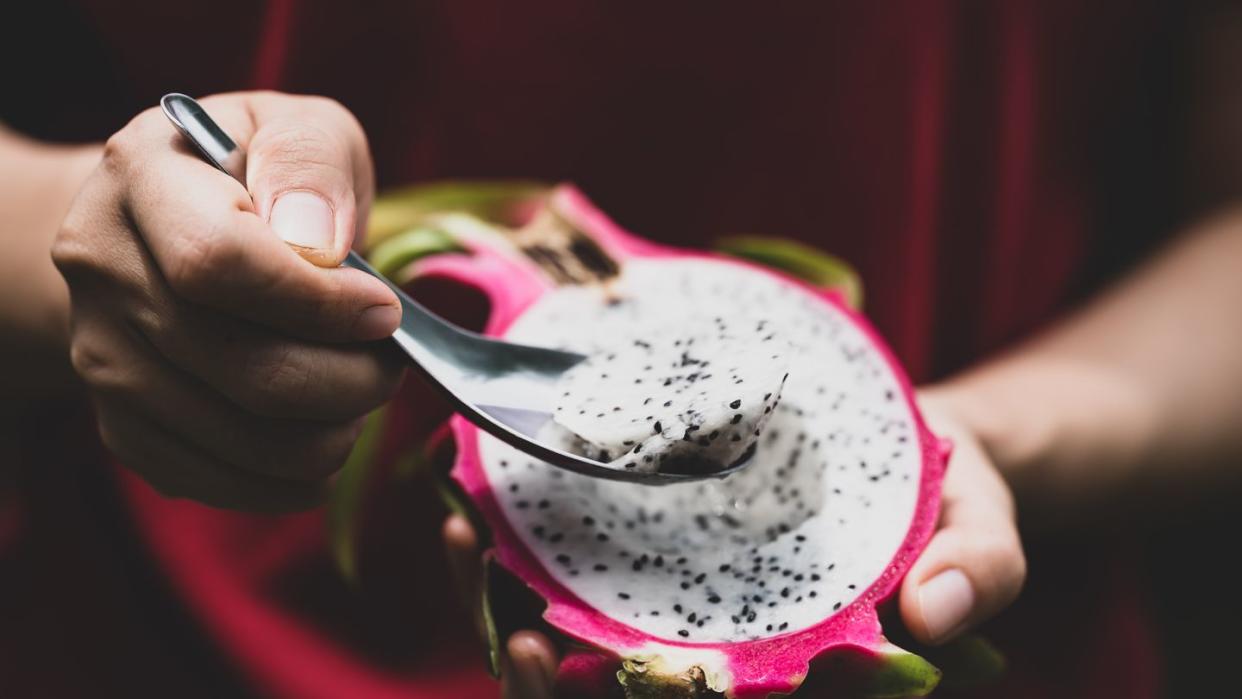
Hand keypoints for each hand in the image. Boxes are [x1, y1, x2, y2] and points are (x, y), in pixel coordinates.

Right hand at [51, 91, 403, 510]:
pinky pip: (215, 482)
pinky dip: (292, 479)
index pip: (219, 263)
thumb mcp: (301, 128)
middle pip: (240, 367)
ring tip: (362, 396)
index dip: (320, 304)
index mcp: (140, 176)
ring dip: (330, 435)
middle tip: (389, 366)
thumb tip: (318, 246)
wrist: (170, 228)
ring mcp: (101, 354)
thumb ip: (312, 164)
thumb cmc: (257, 174)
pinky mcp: (122, 424)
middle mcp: (101, 268)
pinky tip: (324, 437)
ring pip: (236, 437)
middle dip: (347, 381)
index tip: (384, 311)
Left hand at [441, 389, 1025, 696]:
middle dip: (545, 671)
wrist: (910, 441)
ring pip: (572, 628)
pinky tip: (478, 496)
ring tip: (462, 539)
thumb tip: (936, 615)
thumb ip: (979, 568)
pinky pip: (567, 561)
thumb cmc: (942, 495)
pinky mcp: (650, 543)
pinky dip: (513, 541)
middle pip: (612, 688)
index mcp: (788, 665)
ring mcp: (675, 595)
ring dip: (500, 599)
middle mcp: (718, 643)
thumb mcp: (982, 524)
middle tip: (503, 624)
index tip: (551, 661)